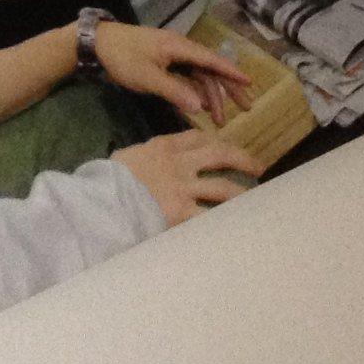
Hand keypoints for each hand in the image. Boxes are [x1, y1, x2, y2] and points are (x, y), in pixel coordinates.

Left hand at [90, 20, 252, 122]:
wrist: (97, 44)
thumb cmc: (122, 57)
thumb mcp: (147, 77)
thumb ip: (174, 91)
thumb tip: (201, 107)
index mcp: (179, 47)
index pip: (212, 60)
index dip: (232, 72)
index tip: (250, 84)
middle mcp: (180, 49)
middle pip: (210, 70)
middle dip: (228, 89)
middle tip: (246, 108)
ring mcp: (171, 56)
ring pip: (198, 77)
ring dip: (209, 96)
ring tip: (219, 120)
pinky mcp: (163, 63)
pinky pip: (185, 79)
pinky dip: (194, 93)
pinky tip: (200, 109)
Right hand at [112, 130, 262, 225]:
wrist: (105, 200)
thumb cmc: (110, 178)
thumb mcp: (128, 156)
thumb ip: (147, 157)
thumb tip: (149, 164)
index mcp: (164, 146)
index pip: (196, 137)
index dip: (215, 141)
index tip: (226, 148)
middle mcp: (180, 163)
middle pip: (219, 154)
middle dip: (241, 159)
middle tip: (258, 167)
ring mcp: (184, 189)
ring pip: (223, 188)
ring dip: (241, 193)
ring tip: (255, 200)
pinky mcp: (183, 213)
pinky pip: (210, 217)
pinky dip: (224, 222)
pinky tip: (237, 226)